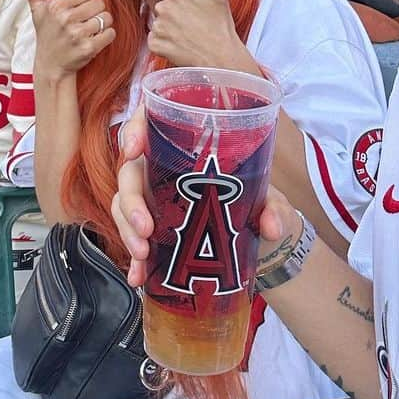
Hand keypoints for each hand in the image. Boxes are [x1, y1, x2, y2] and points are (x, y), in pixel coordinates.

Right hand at [12, 0, 114, 76]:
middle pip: (100, 3)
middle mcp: (66, 19)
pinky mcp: (88, 48)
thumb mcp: (38, 11)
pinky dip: (106, 36)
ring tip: (89, 31)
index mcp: (56, 5)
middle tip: (84, 21)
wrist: (51, 66)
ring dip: (102, 25)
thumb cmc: (47, 35)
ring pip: (107, 18)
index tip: (77, 10)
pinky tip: (95, 40)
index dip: (86, 0)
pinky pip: (110, 33)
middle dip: (95, 12)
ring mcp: (77, 34)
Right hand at [111, 116, 298, 288]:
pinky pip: (133, 238)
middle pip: (131, 173)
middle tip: (145, 228)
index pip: (152, 123)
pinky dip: (134, 259)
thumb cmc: (260, 205)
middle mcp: (164, 170)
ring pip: (124, 205)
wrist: (260, 241)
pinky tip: (138, 275)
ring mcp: (155, 200)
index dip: (135, 129)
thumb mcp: (272, 201)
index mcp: (187, 148)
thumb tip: (272, 226)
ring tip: (142, 253)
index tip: (132, 149)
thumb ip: (275, 208)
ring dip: (127, 229)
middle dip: (131, 200)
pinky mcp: (154, 230)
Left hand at [147, 0, 254, 70]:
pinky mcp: (155, 44)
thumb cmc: (221, 25)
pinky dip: (163, 45)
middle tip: (191, 26)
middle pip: (162, 9)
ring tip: (186, 37)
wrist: (220, 56)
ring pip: (158, 25)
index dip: (181, 4)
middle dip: (172, 16)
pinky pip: (154, 42)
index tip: (192, 13)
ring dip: (168, 31)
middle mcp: (163, 8)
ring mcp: (158, 27)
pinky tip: (179, 46)